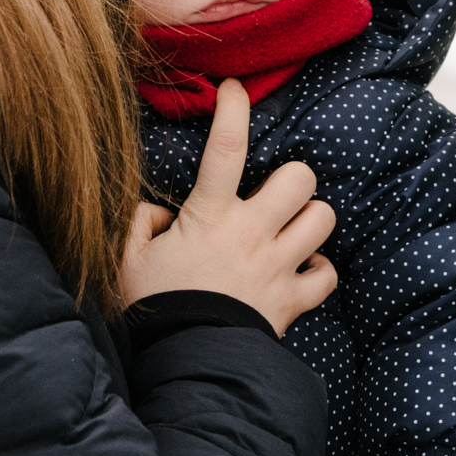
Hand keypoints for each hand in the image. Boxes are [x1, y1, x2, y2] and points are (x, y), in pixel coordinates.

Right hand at [119, 79, 337, 333]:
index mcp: (210, 216)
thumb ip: (140, 222)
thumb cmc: (152, 309)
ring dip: (310, 221)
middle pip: (300, 178)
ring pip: (323, 219)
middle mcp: (252, 233)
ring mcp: (278, 267)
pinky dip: (319, 271)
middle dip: (293, 180)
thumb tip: (161, 211)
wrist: (184, 365)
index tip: (234, 89)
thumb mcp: (127, 260)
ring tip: (291, 231)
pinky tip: (300, 272)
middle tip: (274, 195)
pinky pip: (327, 275)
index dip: (233, 109)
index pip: (226, 146)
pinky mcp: (293, 301)